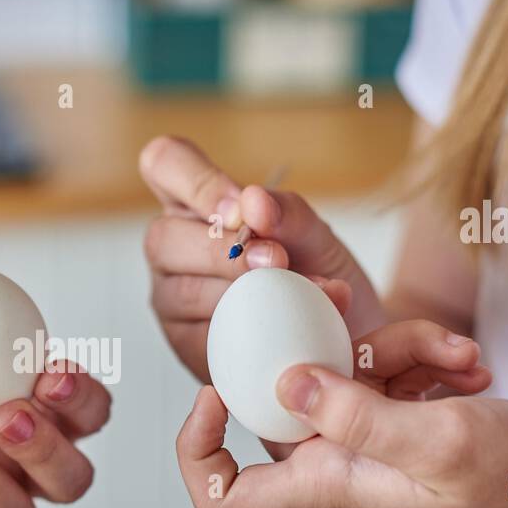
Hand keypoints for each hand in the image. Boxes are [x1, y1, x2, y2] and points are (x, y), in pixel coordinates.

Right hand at [139, 136, 386, 382]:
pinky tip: (286, 329)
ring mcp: (171, 299)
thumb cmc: (315, 271)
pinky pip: (203, 337)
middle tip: (279, 261)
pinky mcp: (185, 345)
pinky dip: (252, 330)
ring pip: (183, 291)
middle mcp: (172, 250)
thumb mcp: (314, 234)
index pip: (164, 163)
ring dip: (248, 293)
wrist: (344, 331)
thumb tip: (252, 203)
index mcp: (193, 205)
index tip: (243, 210)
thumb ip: (287, 212)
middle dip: (224, 250)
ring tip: (303, 296)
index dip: (198, 182)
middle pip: (163, 237)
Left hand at [174, 320, 507, 507]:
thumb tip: (284, 382)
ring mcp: (361, 442)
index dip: (198, 452)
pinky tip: (465, 362)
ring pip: (340, 373)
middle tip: (346, 302)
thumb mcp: (438, 443)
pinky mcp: (391, 422)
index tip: (214, 394)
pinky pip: (380, 374)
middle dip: (319, 347)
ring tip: (458, 354)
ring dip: (394, 349)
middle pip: (280, 400)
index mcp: (323, 487)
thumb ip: (357, 414)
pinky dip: (418, 358)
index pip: (221, 500)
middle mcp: (330, 466)